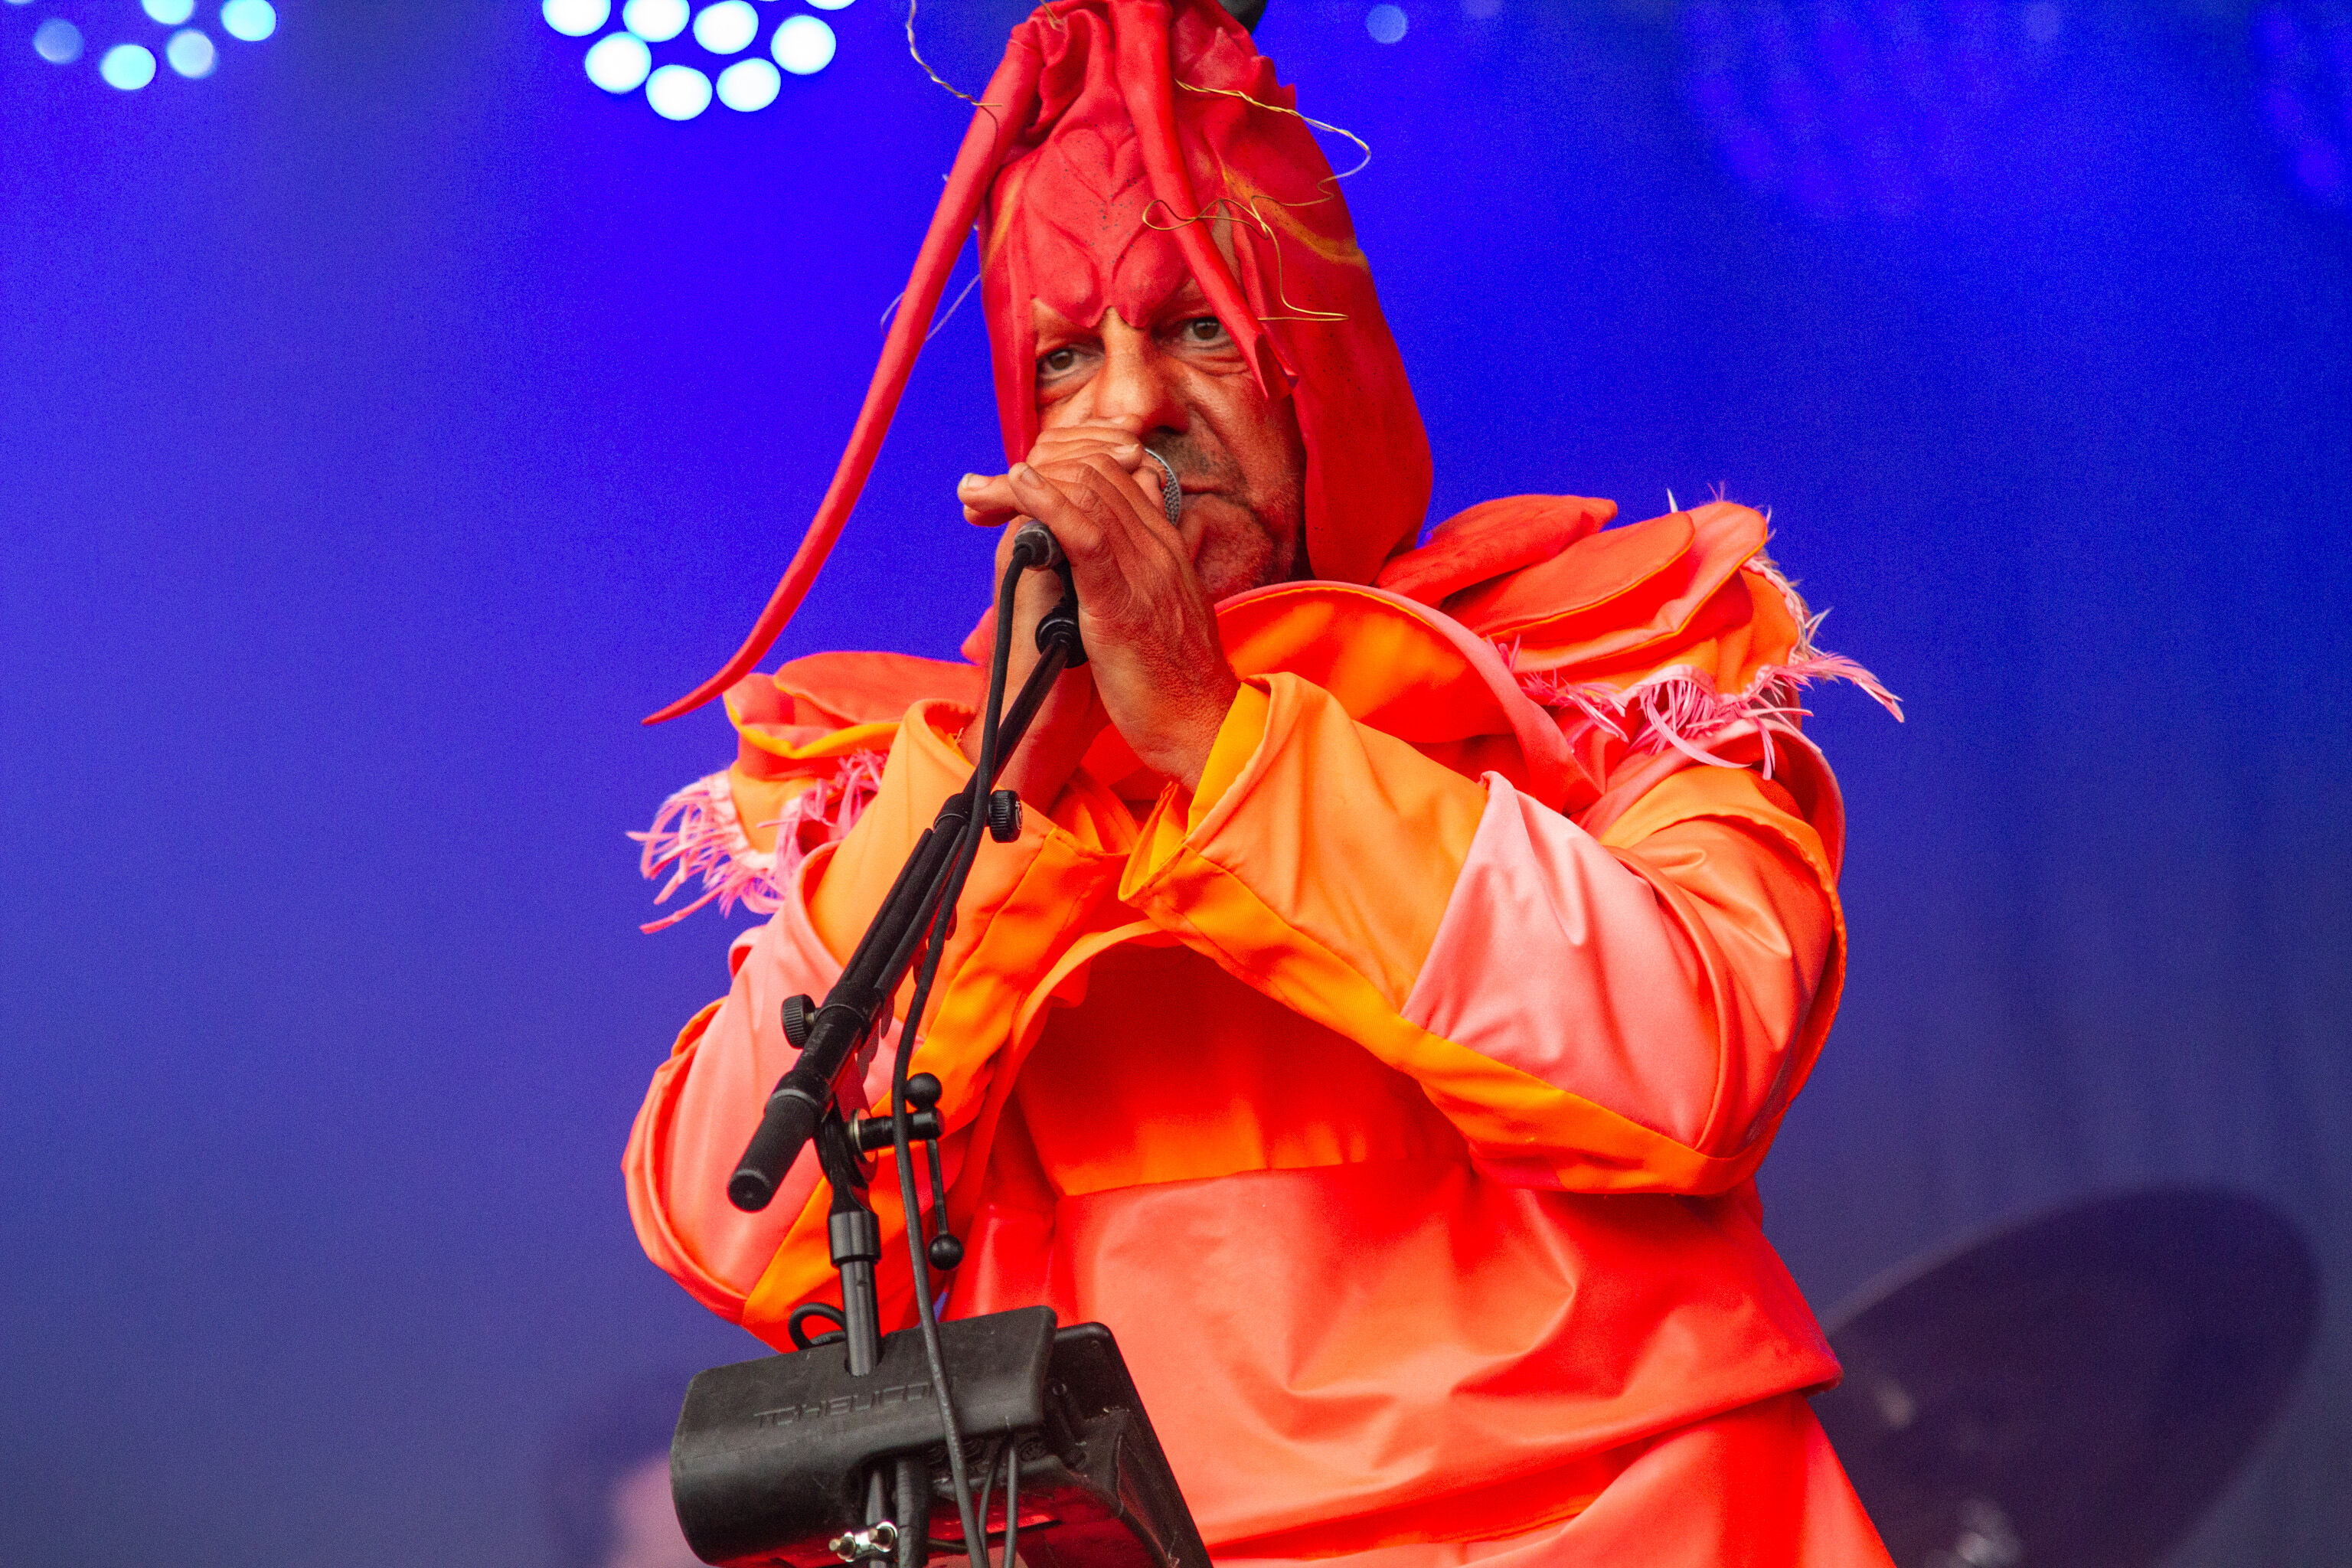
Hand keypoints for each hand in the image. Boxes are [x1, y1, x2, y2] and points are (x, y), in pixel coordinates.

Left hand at [957, 428, 1239, 793]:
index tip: (1007, 490)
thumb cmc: (1175, 682)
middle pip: (1094, 473)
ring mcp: (1143, 570)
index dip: (1054, 472)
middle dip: (1028, 472)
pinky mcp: (1123, 601)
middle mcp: (1156, 547)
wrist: (1203, 726)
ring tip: (976, 491)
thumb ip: (1135, 577)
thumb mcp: (1160, 612)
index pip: (1112, 476)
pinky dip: (1049, 504)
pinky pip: (1087, 535)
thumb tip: (1101, 556)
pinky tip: (1018, 488)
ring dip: (1020, 485)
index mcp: (1164, 548)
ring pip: (1087, 493)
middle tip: (976, 492)